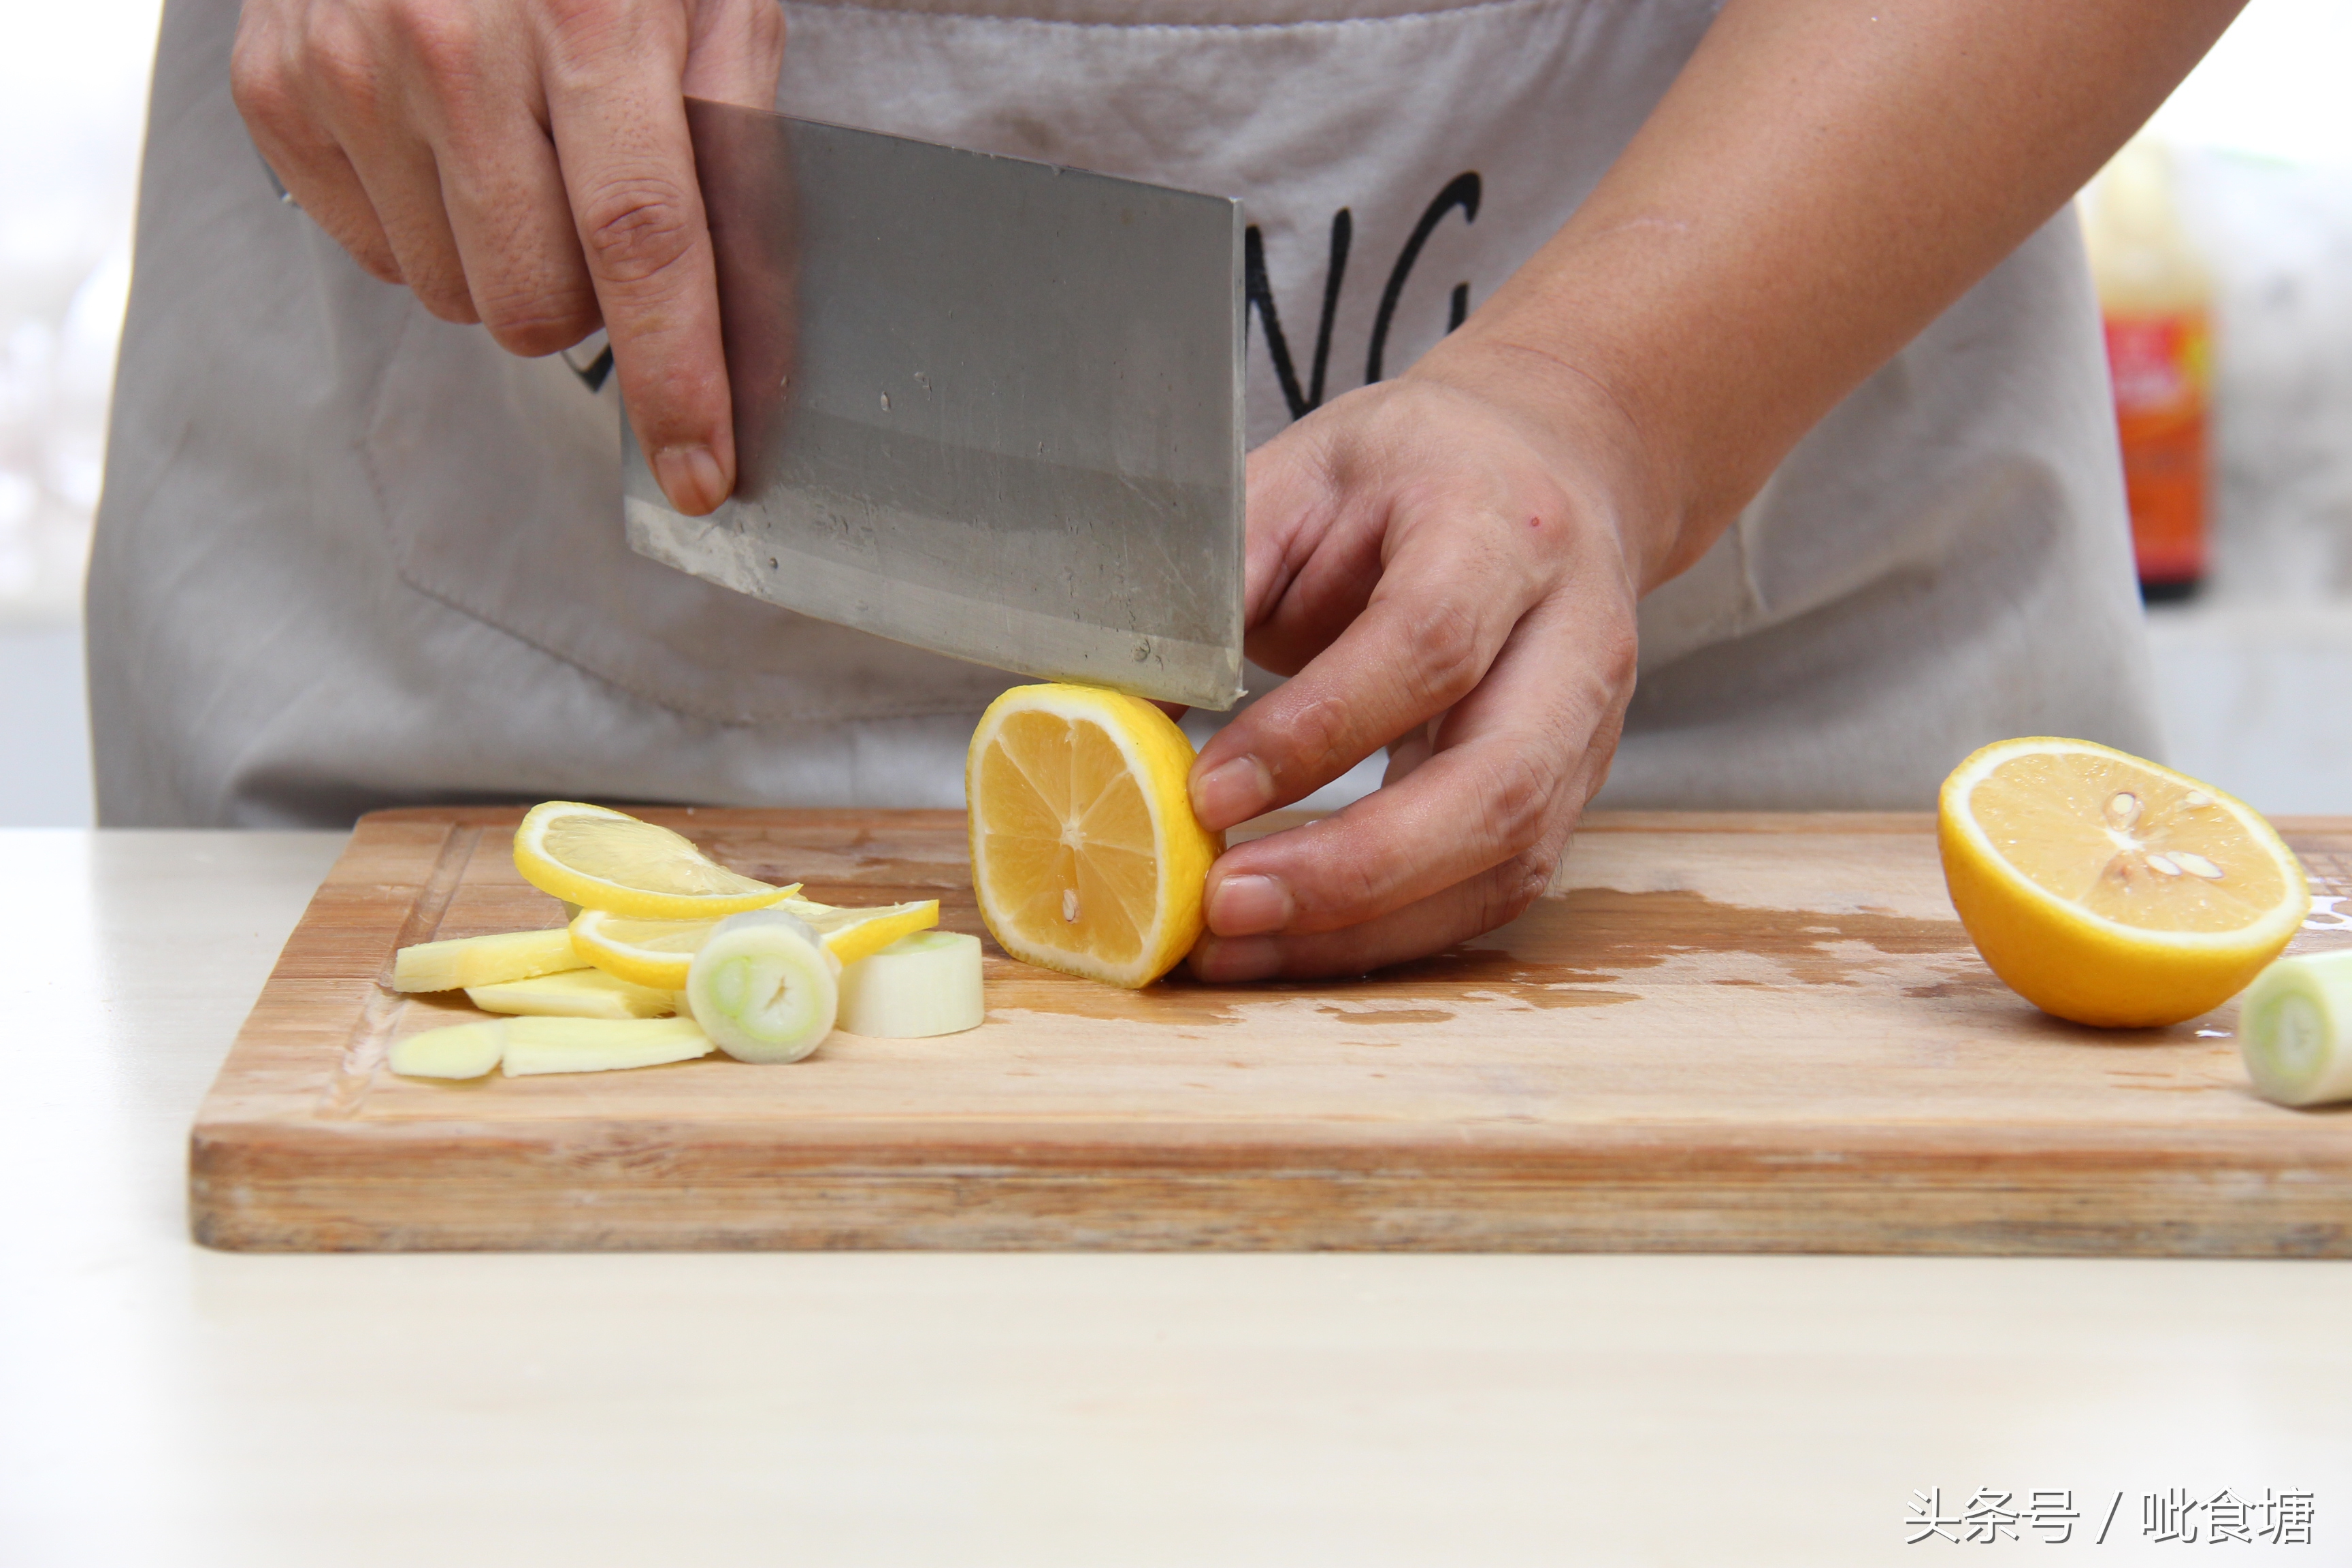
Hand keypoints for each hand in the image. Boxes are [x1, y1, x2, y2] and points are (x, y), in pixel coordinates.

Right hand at [232, 0, 783, 514]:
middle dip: (585, 302)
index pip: (643, 247)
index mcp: (580, 18)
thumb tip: (751, 293)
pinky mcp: (273, 91)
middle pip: (535, 306)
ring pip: (452, 296)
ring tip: (514, 152)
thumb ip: (731, 121)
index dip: (679, 378)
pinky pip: (374, 252)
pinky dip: (424, 222)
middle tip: (594, 213)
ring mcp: (342, 69)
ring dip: (502, 259)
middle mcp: (446, 47)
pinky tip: (440, 135)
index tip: (702, 472)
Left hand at [1184, 352, 1659, 981]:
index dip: (1317, 731)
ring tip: (1239, 945)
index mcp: (1503, 526)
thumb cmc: (1412, 475)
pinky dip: (1391, 935)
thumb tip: (1110, 702)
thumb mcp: (1303, 476)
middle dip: (1357, 868)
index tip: (1206, 791)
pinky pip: (1492, 890)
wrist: (1548, 470)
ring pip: (1505, 861)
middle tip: (1226, 903)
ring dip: (1367, 926)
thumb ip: (1217, 579)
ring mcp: (1588, 728)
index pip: (1427, 644)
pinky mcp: (1571, 794)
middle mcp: (1573, 635)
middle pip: (1498, 782)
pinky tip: (1296, 943)